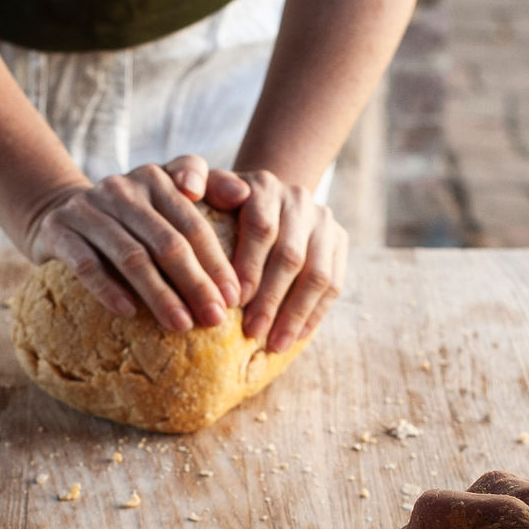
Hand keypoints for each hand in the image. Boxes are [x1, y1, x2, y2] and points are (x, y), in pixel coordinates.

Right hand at [25, 159, 241, 330]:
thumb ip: (207, 192)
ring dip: (159, 294)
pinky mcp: (58, 231)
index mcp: (155, 178)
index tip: (234, 298)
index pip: (193, 223)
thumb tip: (246, 194)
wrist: (56, 212)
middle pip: (166, 241)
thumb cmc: (127, 216)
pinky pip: (86, 264)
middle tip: (215, 319)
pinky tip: (129, 312)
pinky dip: (108, 289)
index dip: (216, 261)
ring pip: (131, 255)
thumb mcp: (163, 197)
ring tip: (181, 324)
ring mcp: (87, 209)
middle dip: (195, 283)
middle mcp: (122, 189)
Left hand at [196, 167, 346, 352]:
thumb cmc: (222, 205)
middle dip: (271, 299)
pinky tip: (295, 338)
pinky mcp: (339, 241)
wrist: (266, 198)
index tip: (233, 302)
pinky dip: (314, 314)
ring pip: (318, 274)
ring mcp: (324, 221)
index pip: (261, 227)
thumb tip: (190, 190)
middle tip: (252, 332)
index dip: (249, 266)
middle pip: (291, 255)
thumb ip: (193, 183)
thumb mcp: (205, 190)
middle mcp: (299, 200)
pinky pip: (334, 284)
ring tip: (275, 344)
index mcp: (264, 187)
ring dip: (296, 313)